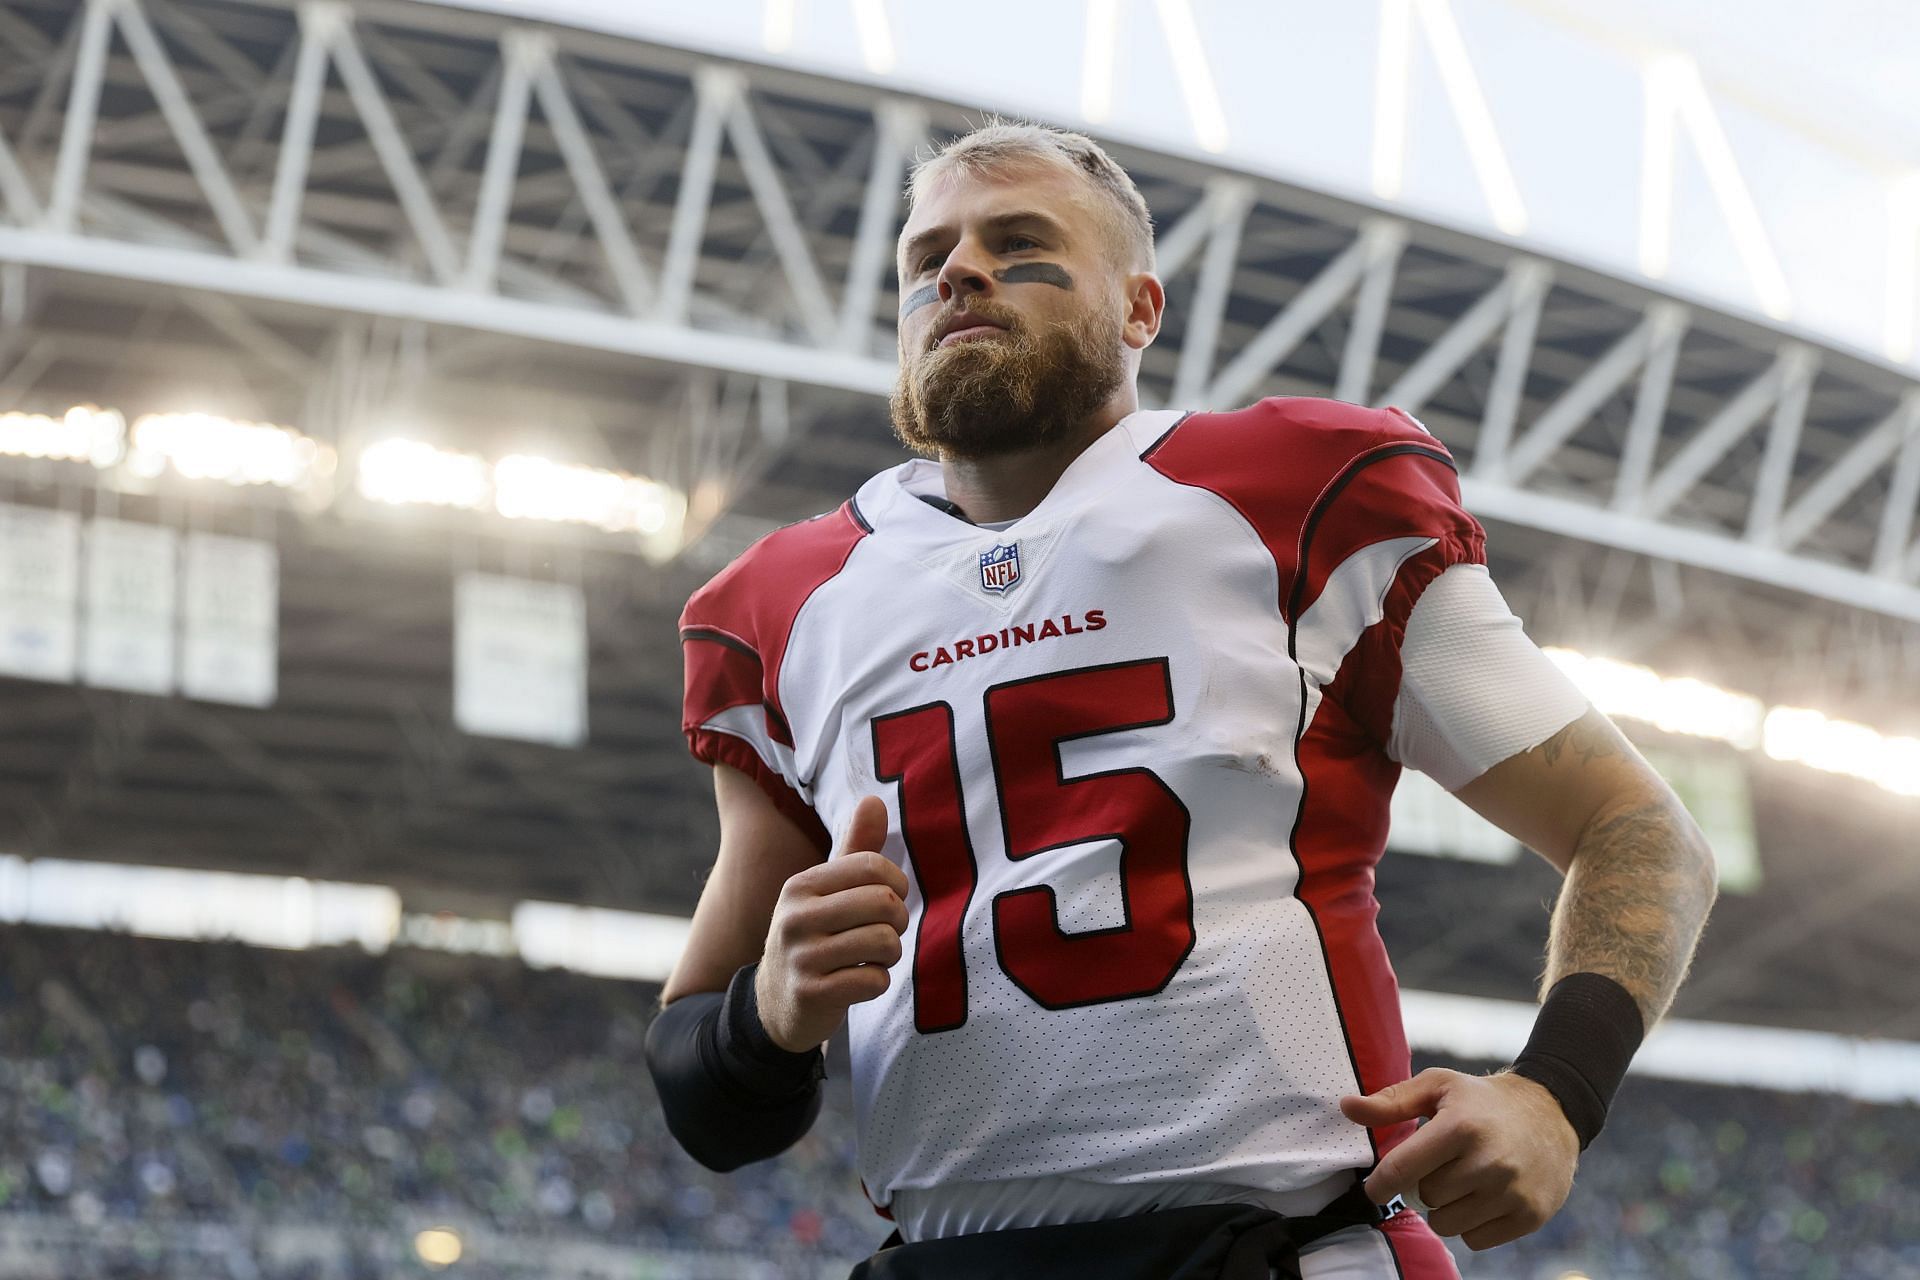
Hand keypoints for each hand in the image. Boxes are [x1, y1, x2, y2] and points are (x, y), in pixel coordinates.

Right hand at [755, 796, 907, 1051]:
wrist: (774, 1003)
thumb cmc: (813, 937)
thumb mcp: (826, 892)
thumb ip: (855, 848)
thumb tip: (874, 799)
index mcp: (801, 885)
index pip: (871, 866)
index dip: (896, 882)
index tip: (892, 898)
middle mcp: (796, 917)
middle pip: (884, 902)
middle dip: (898, 921)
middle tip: (886, 932)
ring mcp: (801, 957)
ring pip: (884, 942)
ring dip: (890, 954)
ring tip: (873, 957)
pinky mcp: (812, 994)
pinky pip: (875, 981)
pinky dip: (878, 982)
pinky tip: (861, 981)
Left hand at [1339, 1068, 1578, 1250]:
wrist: (1552, 1112)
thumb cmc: (1482, 1101)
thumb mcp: (1438, 1087)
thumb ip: (1390, 1102)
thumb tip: (1346, 1107)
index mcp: (1460, 1127)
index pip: (1402, 1170)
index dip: (1379, 1184)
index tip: (1374, 1189)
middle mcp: (1488, 1162)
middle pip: (1426, 1198)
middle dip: (1426, 1185)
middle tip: (1443, 1166)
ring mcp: (1511, 1192)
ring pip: (1448, 1224)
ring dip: (1446, 1208)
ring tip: (1462, 1181)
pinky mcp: (1530, 1215)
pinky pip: (1476, 1240)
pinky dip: (1471, 1224)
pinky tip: (1483, 1197)